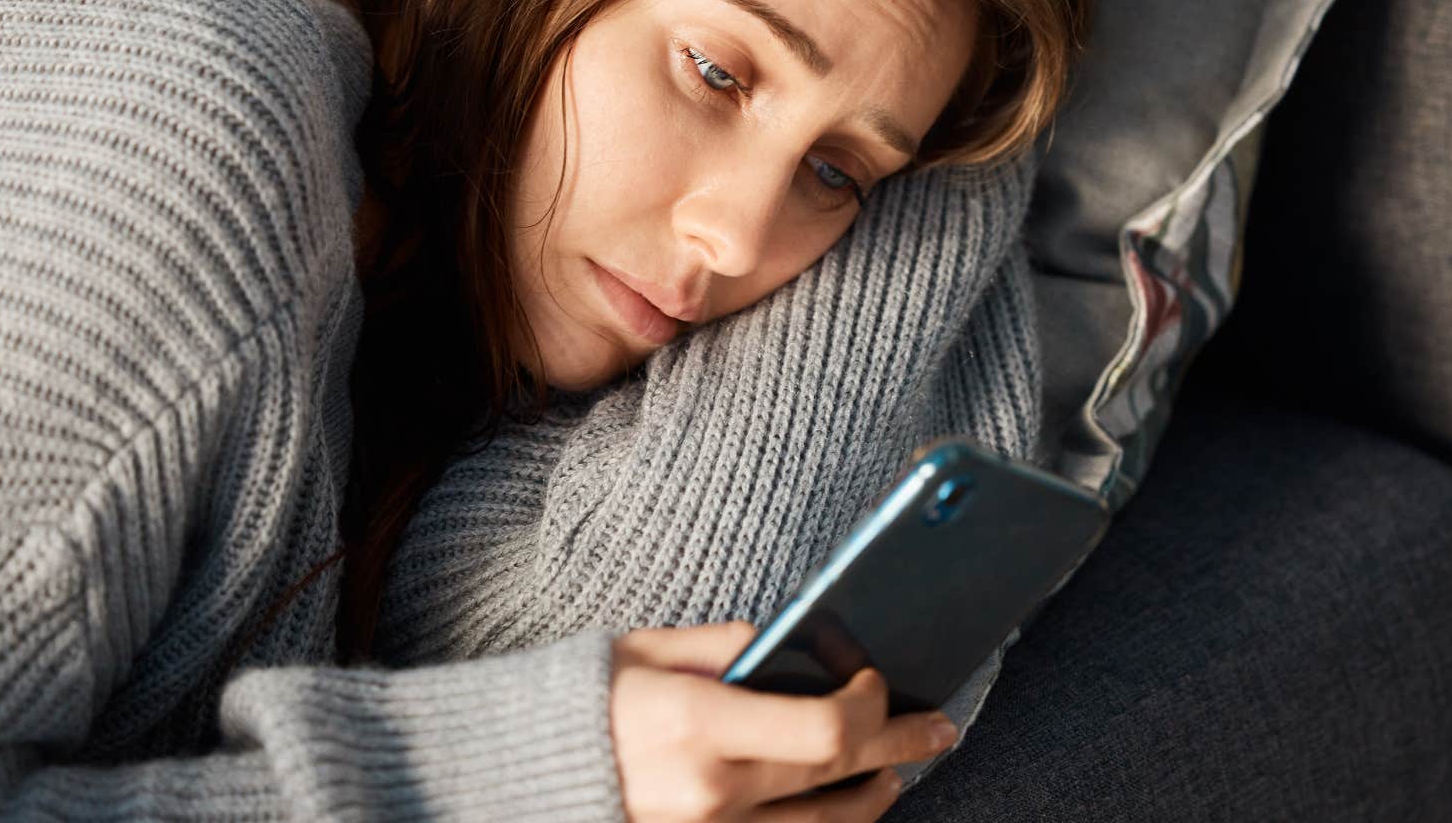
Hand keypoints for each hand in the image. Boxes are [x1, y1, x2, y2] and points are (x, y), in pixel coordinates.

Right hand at [608, 620, 957, 821]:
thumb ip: (727, 646)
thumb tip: (795, 644)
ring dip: (871, 799)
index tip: (881, 681)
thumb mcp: (647, 651)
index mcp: (698, 726)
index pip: (826, 730)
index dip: (872, 709)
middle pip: (838, 778)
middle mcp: (710, 792)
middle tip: (939, 728)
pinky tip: (843, 813)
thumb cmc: (579, 701)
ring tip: (894, 775)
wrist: (512, 774)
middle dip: (900, 748)